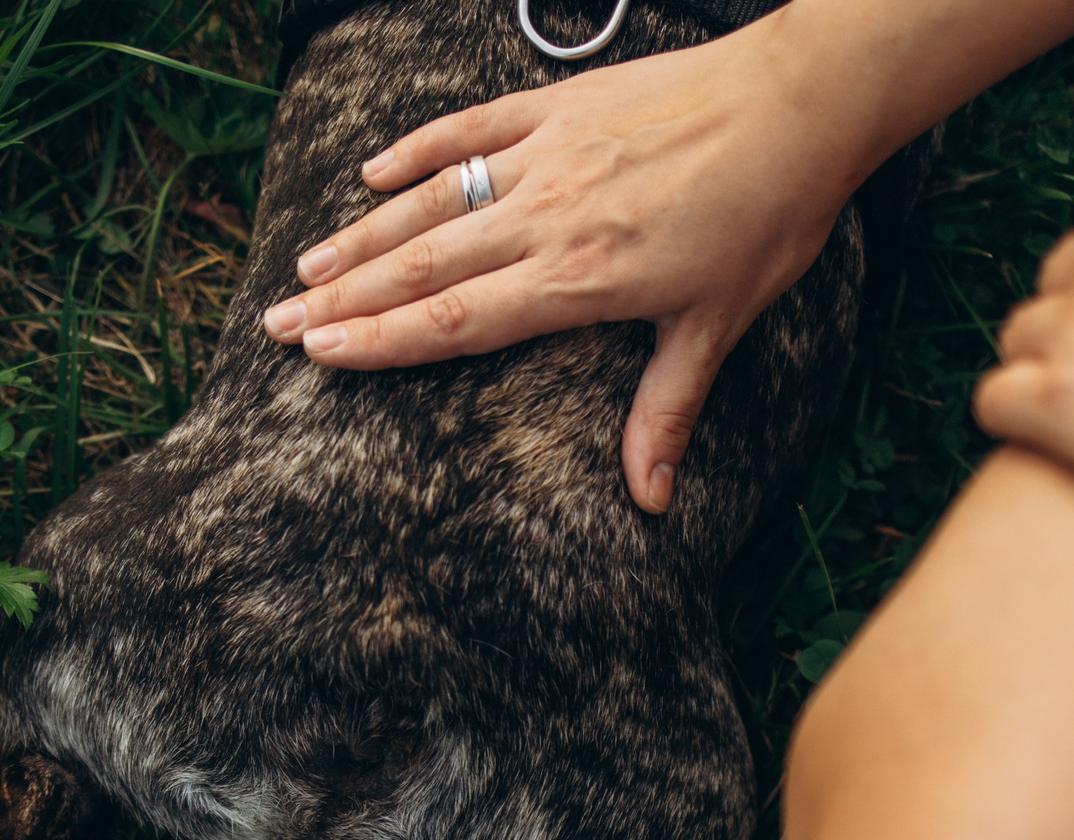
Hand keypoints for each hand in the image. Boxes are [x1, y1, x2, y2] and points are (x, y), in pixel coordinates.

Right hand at [260, 7, 892, 512]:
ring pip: (431, 199)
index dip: (381, 342)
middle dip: (342, 299)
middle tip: (274, 325)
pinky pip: (469, 128)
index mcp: (578, 278)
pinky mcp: (559, 104)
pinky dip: (416, 150)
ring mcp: (546, 154)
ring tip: (305, 268)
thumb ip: (667, 410)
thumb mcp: (719, 326)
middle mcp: (545, 215)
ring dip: (362, 235)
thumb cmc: (767, 217)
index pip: (456, 321)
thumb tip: (651, 501)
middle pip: (422, 266)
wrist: (799, 102)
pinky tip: (371, 172)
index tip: (320, 356)